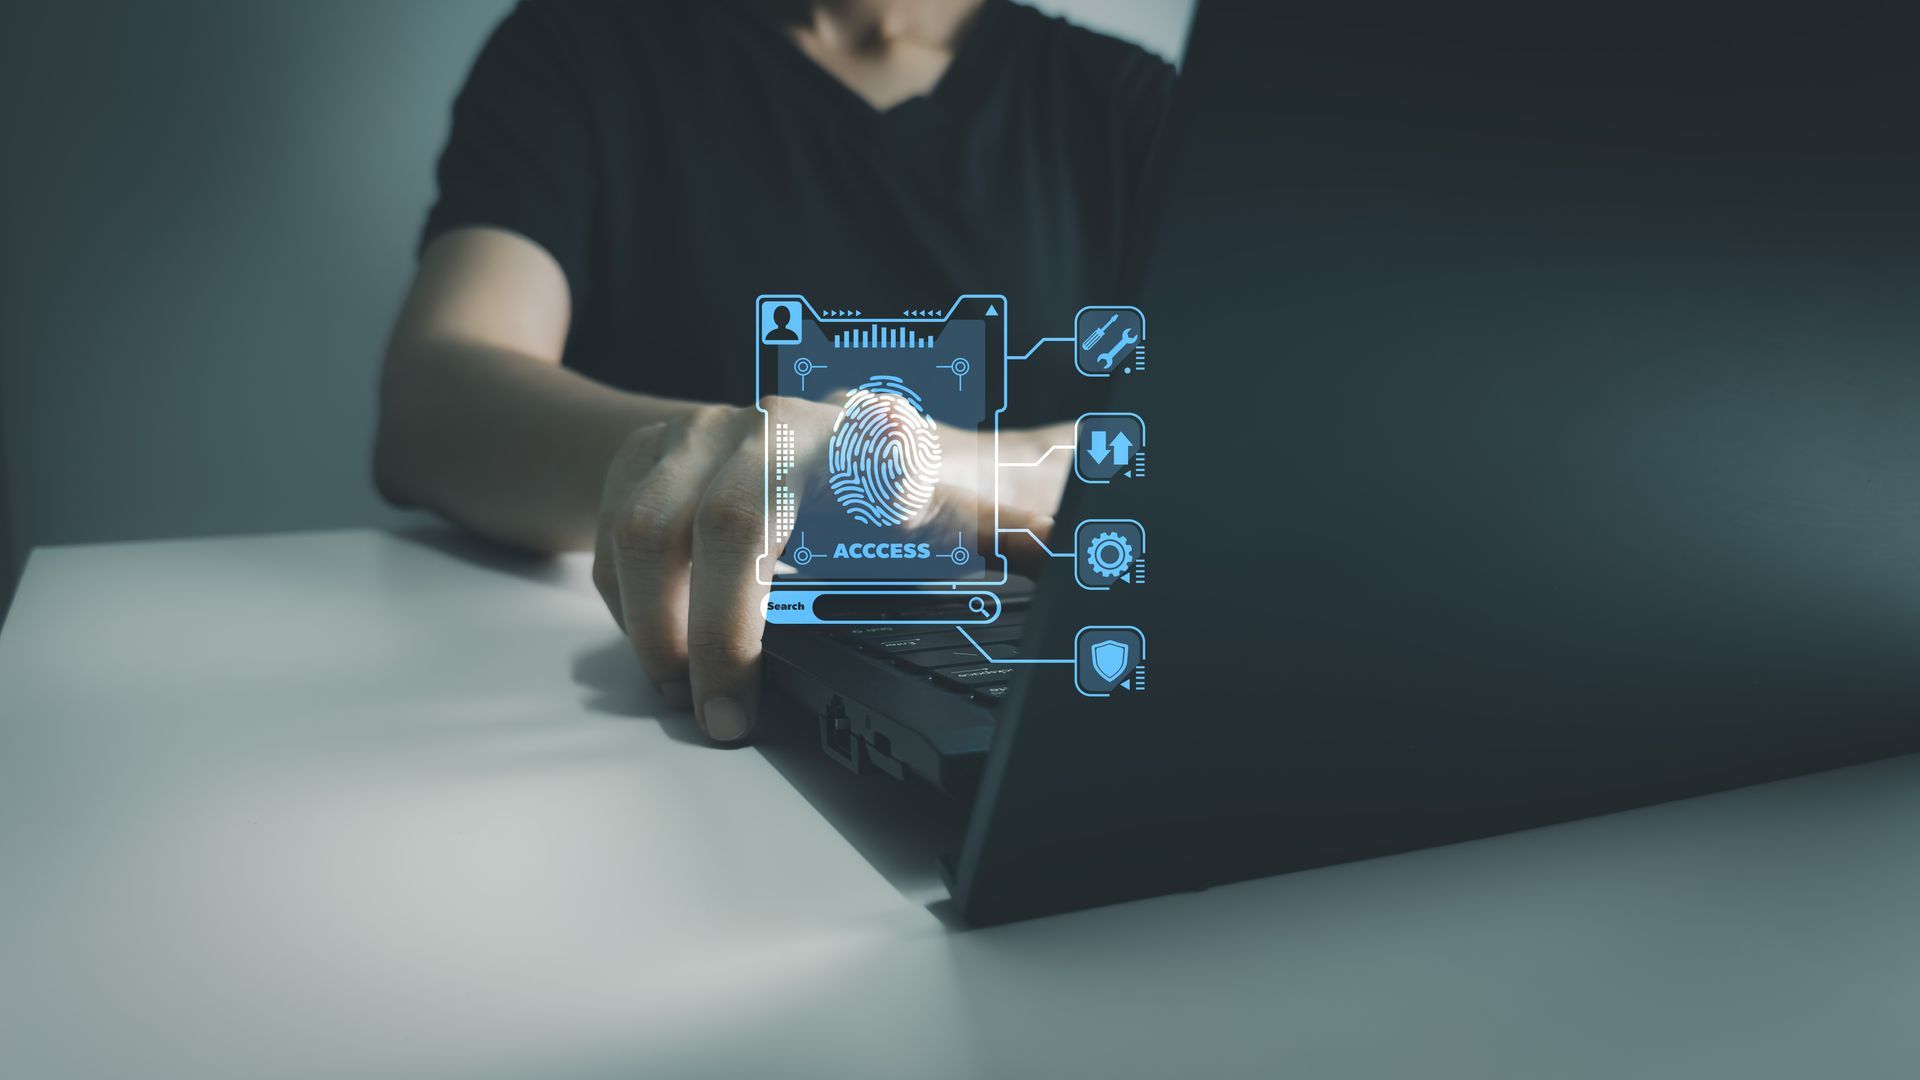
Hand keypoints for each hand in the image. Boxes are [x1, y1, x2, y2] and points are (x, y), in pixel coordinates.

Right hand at [592, 397, 1062, 743]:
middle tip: (722, 718)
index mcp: (863, 434)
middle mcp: (774, 422)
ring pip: (644, 527)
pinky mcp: (649, 451)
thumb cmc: (927, 494)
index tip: (823, 571)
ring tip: (688, 696)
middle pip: (717, 522)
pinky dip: (625, 600)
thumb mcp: (985, 509)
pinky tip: (662, 646)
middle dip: (710, 637)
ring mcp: (700, 431)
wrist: (855, 444)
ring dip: (654, 627)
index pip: (850, 475)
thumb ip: (1013, 513)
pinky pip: (613, 529)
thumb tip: (1036, 512)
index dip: (846, 514)